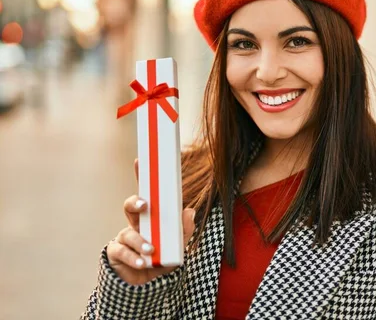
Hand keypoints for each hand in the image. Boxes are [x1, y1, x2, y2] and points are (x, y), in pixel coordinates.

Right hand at [107, 158, 195, 284]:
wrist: (147, 285)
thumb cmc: (162, 259)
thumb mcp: (179, 246)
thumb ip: (185, 230)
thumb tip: (189, 210)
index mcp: (150, 218)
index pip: (147, 195)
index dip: (142, 177)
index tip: (139, 160)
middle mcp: (135, 224)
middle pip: (130, 206)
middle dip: (136, 202)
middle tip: (145, 205)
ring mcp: (124, 238)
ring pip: (128, 232)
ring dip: (140, 241)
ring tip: (152, 250)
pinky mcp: (116, 253)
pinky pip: (122, 251)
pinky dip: (133, 257)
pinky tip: (143, 263)